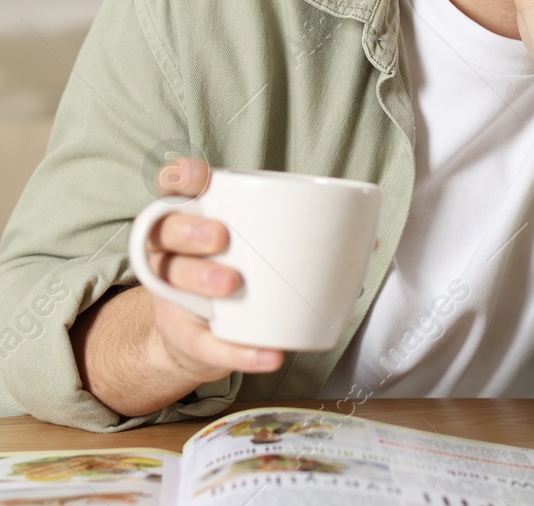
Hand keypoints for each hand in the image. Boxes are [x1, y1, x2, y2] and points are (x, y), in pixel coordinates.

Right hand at [142, 157, 282, 380]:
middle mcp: (173, 254)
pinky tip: (268, 354)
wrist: (202, 340)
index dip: (179, 179)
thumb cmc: (235, 278)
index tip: (199, 179)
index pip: (174, 191)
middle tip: (221, 237)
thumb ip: (297, 237)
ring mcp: (175, 297)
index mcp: (191, 222)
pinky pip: (207, 345)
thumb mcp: (255, 251)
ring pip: (174, 280)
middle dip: (190, 231)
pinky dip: (240, 353)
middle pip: (166, 232)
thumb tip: (368, 241)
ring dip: (202, 278)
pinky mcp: (187, 339)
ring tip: (233, 284)